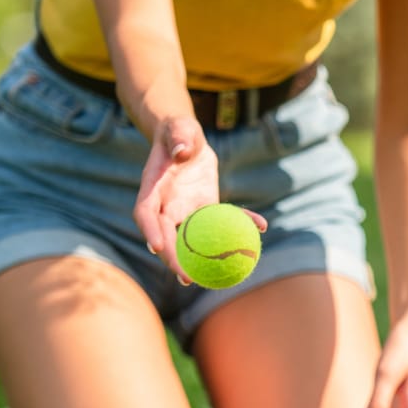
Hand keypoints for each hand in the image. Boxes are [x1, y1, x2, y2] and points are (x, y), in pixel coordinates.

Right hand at [133, 116, 265, 283]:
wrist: (185, 140)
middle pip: (167, 236)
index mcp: (152, 189)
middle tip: (187, 277)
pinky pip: (221, 220)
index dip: (150, 231)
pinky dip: (241, 223)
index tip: (157, 247)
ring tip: (214, 278)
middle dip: (173, 259)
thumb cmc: (178, 132)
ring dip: (202, 258)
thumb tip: (182, 151)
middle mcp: (165, 205)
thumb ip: (179, 138)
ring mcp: (184, 211)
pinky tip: (262, 227)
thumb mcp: (179, 129)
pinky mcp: (204, 209)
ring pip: (191, 239)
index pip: (145, 214)